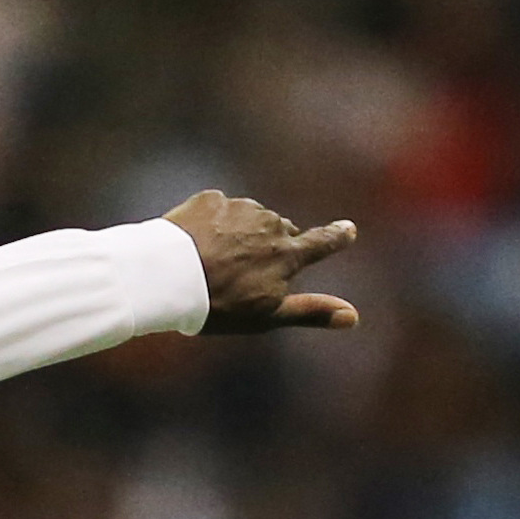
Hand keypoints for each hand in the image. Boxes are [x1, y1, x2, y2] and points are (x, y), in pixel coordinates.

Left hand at [164, 191, 361, 333]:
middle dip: (271, 245)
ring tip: (212, 262)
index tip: (347, 230)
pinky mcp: (210, 200)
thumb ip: (311, 312)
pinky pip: (217, 212)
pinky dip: (210, 225)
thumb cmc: (217, 304)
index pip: (323, 241)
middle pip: (281, 231)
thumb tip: (354, 317)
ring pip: (249, 220)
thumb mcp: (266, 315)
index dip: (336, 236)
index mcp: (288, 253)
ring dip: (238, 235)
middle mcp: (271, 224)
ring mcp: (241, 209)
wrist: (165, 276)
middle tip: (245, 271)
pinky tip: (193, 245)